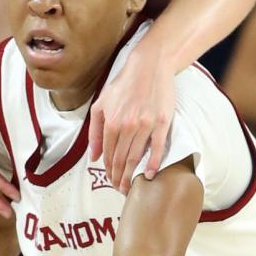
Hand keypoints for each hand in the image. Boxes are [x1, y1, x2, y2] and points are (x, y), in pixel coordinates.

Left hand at [89, 43, 174, 192]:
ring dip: (132, 175)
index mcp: (111, 121)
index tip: (110, 180)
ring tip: (130, 187)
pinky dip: (153, 164)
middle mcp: (127, 125)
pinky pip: (157, 148)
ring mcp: (145, 125)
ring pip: (136, 157)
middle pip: (122, 159)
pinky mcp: (161, 122)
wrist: (149, 66)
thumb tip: (94, 157)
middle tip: (120, 190)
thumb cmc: (124, 84)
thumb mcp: (101, 104)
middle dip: (119, 178)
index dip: (108, 170)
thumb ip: (95, 131)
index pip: (108, 154)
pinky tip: (149, 175)